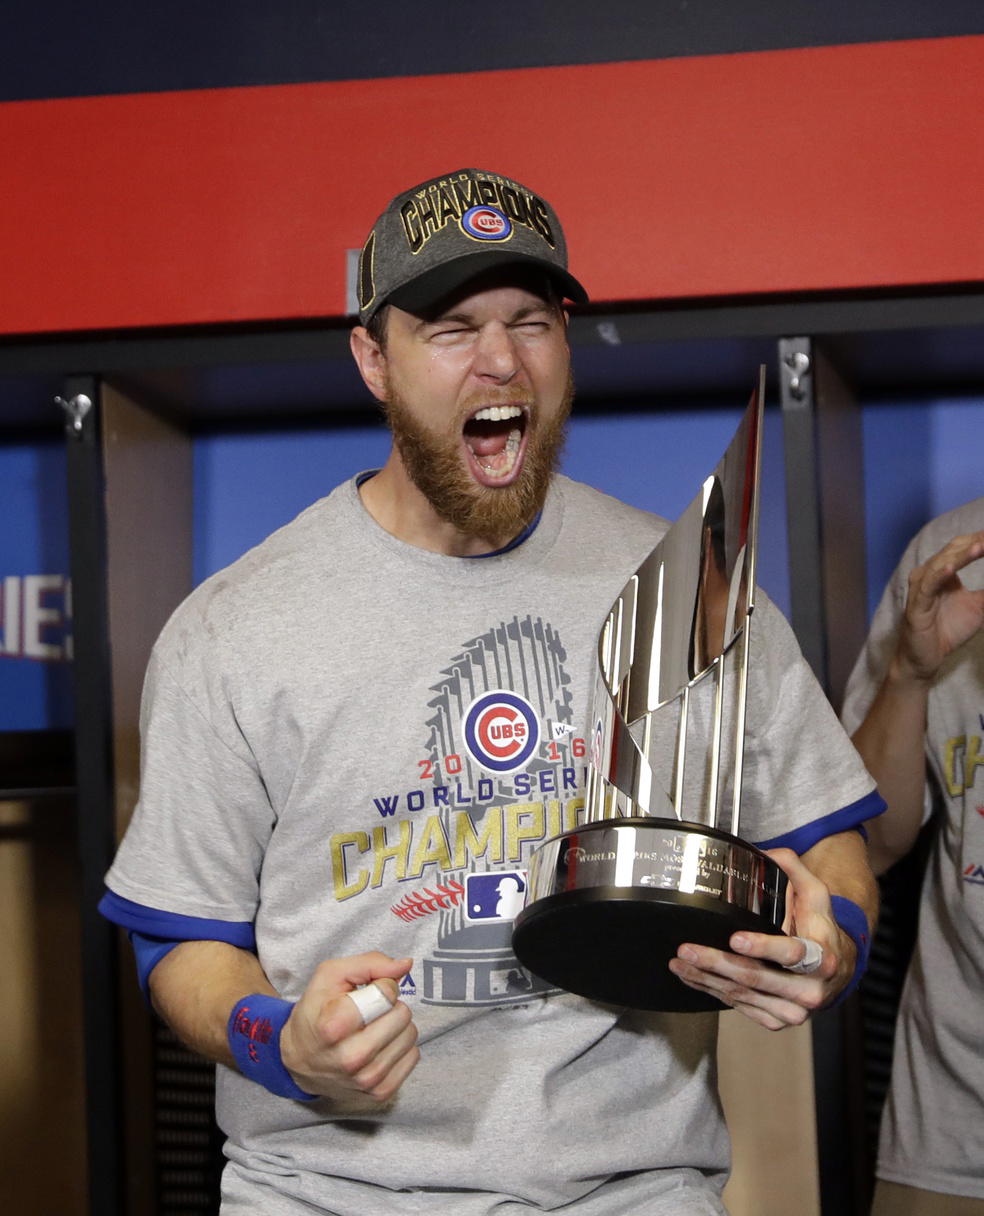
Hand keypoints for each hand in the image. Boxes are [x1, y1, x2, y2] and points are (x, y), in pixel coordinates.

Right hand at [280, 952, 418, 1101]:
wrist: (301, 1060)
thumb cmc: (316, 1011)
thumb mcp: (330, 976)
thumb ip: (370, 963)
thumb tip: (406, 964)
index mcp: (333, 1026)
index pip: (385, 994)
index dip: (381, 984)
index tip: (365, 991)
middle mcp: (351, 1058)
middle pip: (402, 1014)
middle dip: (390, 1005)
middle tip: (369, 1011)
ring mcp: (366, 1080)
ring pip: (410, 1034)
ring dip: (396, 1025)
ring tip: (373, 1028)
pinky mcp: (380, 1093)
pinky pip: (413, 1055)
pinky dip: (400, 1045)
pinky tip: (379, 1046)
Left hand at [668, 849, 853, 1029]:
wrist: (836, 971)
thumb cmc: (820, 930)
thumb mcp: (816, 895)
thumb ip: (792, 868)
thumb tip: (763, 851)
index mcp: (822, 959)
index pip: (791, 955)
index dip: (763, 947)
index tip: (735, 939)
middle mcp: (809, 990)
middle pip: (757, 978)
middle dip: (717, 963)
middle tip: (689, 949)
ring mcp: (792, 1010)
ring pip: (742, 996)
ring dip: (706, 978)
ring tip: (681, 961)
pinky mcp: (776, 1020)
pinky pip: (739, 1007)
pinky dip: (712, 991)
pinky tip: (693, 977)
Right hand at [896, 530, 983, 682]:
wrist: (927, 658)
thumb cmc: (948, 630)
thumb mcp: (979, 606)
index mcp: (942, 570)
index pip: (963, 547)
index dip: (981, 540)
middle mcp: (929, 573)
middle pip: (953, 550)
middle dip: (976, 542)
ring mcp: (921, 588)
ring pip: (941, 564)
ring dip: (962, 555)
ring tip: (981, 546)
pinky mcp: (916, 605)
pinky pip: (928, 587)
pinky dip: (940, 575)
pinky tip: (952, 568)